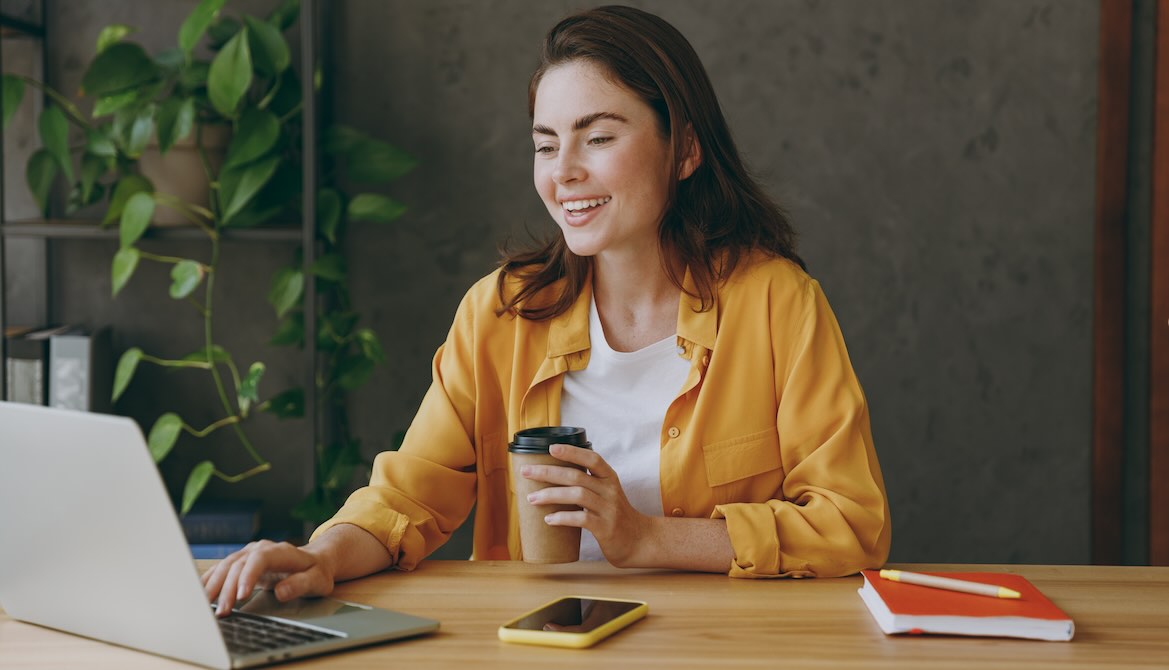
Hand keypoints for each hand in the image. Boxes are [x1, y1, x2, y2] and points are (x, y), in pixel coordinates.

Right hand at [201, 540, 335, 617]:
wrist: (314, 562)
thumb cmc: (316, 572)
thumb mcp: (317, 581)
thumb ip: (300, 585)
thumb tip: (281, 592)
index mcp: (281, 551)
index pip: (259, 559)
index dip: (248, 576)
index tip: (242, 596)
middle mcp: (261, 549)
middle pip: (239, 565)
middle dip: (228, 588)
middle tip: (222, 612)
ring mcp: (249, 553)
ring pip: (226, 566)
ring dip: (215, 586)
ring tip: (206, 606)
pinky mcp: (241, 562)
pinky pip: (222, 569)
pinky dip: (210, 580)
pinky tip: (201, 592)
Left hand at [522, 443, 651, 566]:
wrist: (639, 541)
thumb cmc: (616, 516)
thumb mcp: (607, 493)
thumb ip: (588, 483)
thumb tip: (552, 475)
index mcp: (610, 478)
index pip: (592, 458)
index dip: (572, 452)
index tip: (550, 448)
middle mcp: (610, 490)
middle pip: (576, 476)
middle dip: (548, 472)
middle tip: (526, 472)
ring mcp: (609, 510)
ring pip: (577, 495)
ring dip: (550, 495)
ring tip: (531, 498)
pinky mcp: (606, 529)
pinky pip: (582, 519)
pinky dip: (563, 518)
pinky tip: (549, 519)